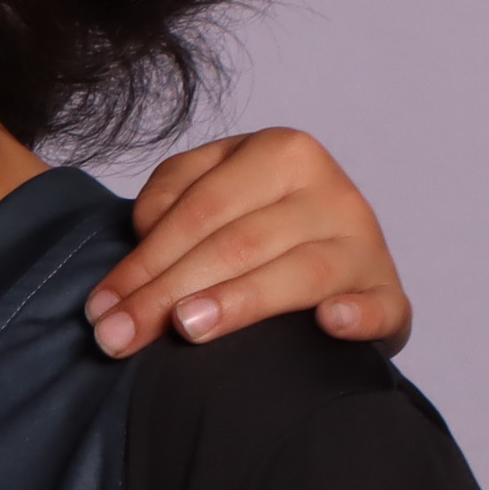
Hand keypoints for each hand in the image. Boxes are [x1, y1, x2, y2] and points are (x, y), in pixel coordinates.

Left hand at [86, 126, 412, 356]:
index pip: (199, 209)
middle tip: (118, 337)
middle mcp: (329, 191)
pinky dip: (358, 314)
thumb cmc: (255, 233)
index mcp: (281, 152)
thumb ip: (171, 201)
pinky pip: (380, 306)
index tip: (99, 308)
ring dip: (240, 301)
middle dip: (166, 293)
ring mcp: (365, 244)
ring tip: (187, 328)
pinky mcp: (389, 295)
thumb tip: (142, 234)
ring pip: (299, 271)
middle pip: (236, 243)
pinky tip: (330, 323)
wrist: (336, 270)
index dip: (142, 259)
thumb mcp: (211, 195)